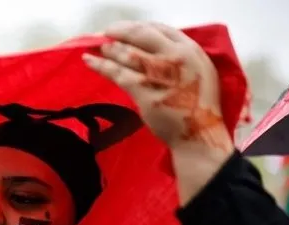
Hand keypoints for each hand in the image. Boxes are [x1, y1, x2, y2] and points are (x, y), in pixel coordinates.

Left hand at [83, 21, 233, 154]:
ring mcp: (159, 74)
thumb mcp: (198, 71)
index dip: (139, 27)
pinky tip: (89, 61)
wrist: (198, 133)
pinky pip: (119, 74)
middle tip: (106, 34)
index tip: (126, 29)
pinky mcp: (144, 91)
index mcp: (191, 50)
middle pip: (141, 36)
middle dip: (120, 33)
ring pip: (127, 54)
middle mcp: (176, 57)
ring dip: (109, 49)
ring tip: (97, 48)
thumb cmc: (197, 105)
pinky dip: (101, 66)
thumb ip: (178, 57)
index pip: (161, 29)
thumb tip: (151, 48)